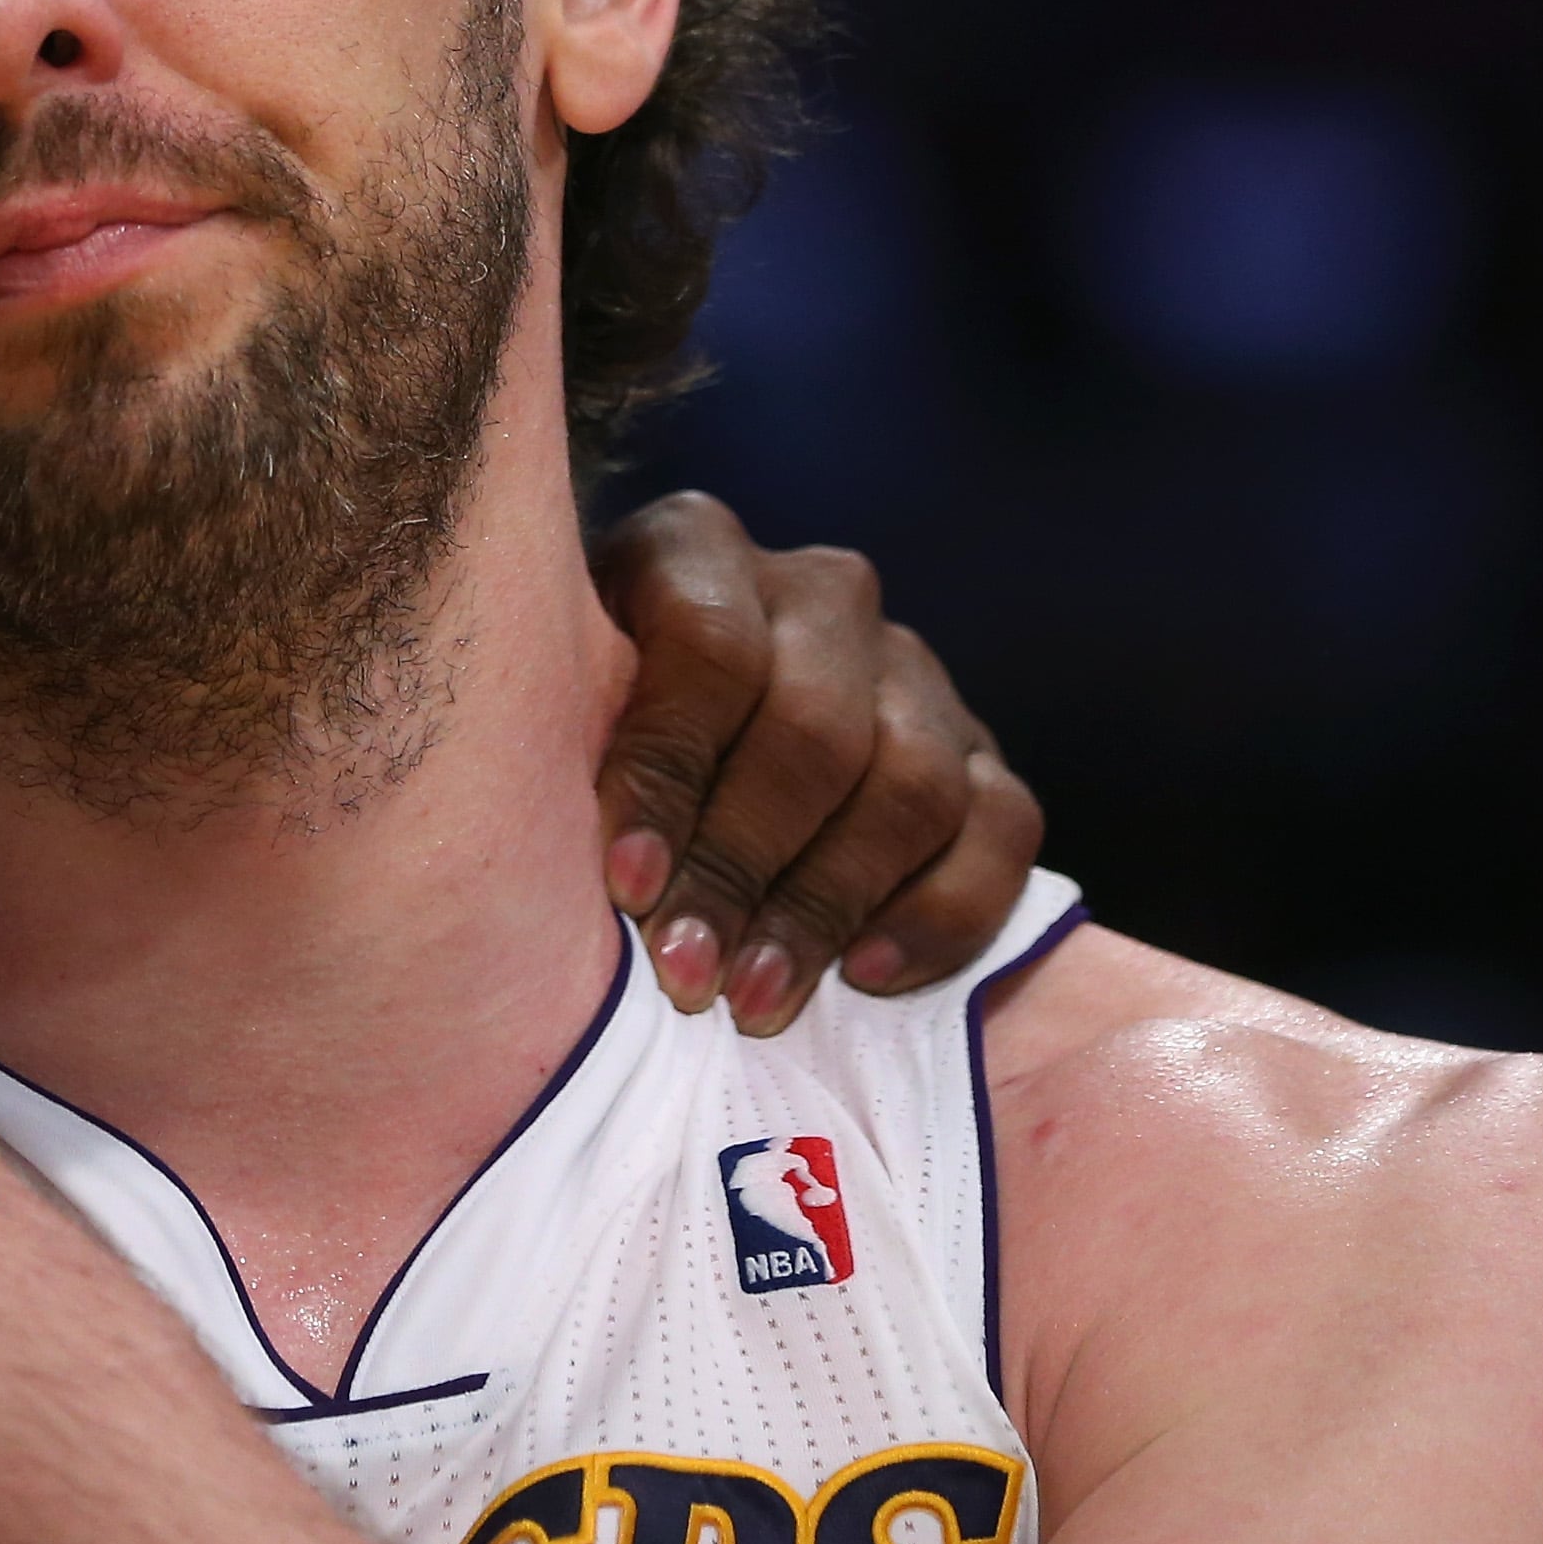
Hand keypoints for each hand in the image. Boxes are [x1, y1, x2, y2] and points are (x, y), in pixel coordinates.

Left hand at [589, 491, 1044, 1034]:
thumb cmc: (568, 728)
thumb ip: (560, 743)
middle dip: (743, 868)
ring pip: (911, 784)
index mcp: (693, 546)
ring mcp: (910, 667)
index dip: (668, 776)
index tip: (624, 888)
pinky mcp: (979, 750)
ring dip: (828, 907)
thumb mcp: (541, 705)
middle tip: (688, 973)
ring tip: (757, 997)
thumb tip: (599, 870)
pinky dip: (940, 914)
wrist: (658, 739)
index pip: (710, 649)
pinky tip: (864, 976)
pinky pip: (1001, 828)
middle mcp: (816, 592)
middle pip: (815, 730)